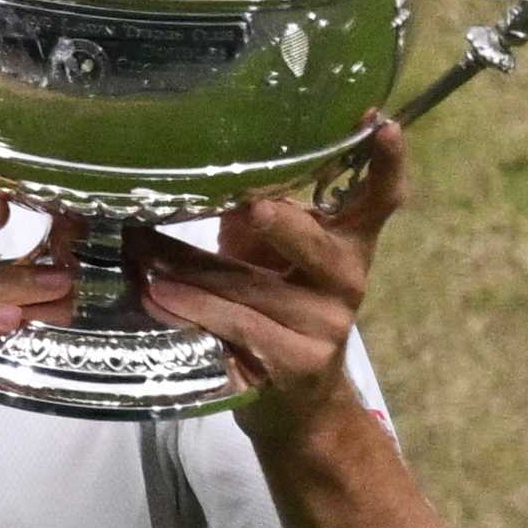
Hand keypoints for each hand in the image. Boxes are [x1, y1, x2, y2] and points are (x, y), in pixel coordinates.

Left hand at [139, 117, 405, 445]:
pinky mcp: (297, 363)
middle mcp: (348, 279)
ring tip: (142, 254)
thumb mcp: (267, 256)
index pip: (379, 199)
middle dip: (282, 227)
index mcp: (348, 243)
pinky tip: (154, 297)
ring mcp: (327, 325)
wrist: (291, 403)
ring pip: (256, 290)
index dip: (384, 163)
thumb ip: (252, 215)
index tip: (379, 123)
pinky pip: (238, 328)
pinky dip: (192, 311)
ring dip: (192, 272)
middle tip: (254, 208)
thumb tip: (195, 167)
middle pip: (318, 245)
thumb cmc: (271, 311)